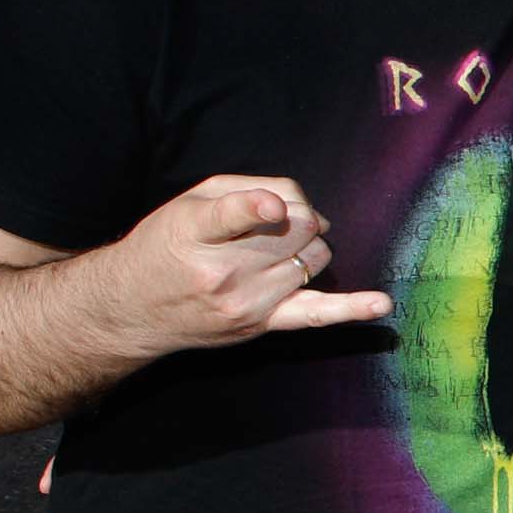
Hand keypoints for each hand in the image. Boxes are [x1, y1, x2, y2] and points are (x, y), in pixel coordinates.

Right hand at [114, 175, 388, 351]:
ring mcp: (244, 303)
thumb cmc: (165, 246)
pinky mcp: (262, 324)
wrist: (132, 309)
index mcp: (193, 233)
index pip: (230, 217)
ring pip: (313, 258)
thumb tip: (297, 203)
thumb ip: (243, 188)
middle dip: (297, 215)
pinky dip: (352, 309)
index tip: (273, 207)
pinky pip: (316, 315)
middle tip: (277, 220)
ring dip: (306, 246)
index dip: (257, 206)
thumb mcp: (187, 203)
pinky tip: (381, 305)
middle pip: (294, 229)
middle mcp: (220, 272)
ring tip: (274, 248)